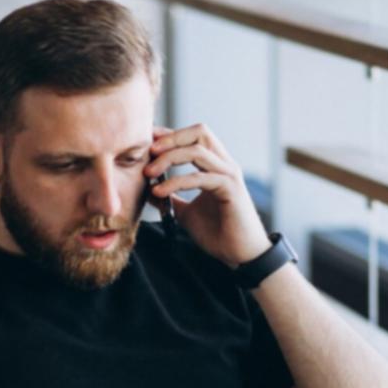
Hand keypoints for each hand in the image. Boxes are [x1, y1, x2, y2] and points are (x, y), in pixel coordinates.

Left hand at [147, 124, 271, 267]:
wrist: (240, 255)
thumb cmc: (218, 233)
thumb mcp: (186, 213)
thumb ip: (171, 199)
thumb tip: (149, 190)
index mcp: (215, 166)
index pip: (194, 137)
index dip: (170, 134)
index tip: (147, 140)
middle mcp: (224, 165)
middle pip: (199, 132)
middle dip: (171, 138)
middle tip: (149, 151)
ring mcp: (229, 175)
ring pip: (197, 151)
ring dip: (169, 158)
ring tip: (148, 174)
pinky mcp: (230, 189)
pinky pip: (199, 177)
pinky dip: (175, 182)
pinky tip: (159, 192)